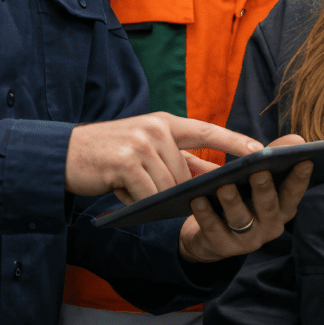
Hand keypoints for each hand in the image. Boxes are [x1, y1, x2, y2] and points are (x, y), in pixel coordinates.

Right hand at [66, 112, 261, 203]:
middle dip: (172, 190)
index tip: (262, 150)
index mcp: (166, 123)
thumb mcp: (146, 151)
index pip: (209, 131)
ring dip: (152, 196)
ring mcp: (142, 143)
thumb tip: (214, 179)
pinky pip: (149, 194)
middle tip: (143, 189)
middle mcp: (157, 128)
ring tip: (126, 187)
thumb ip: (178, 162)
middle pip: (185, 173)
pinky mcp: (127, 162)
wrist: (61, 155)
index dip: (237, 141)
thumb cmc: (108, 157)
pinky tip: (121, 194)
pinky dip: (139, 202)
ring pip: (168, 186)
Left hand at [179, 134, 314, 262]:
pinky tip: (198, 200)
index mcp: (282, 208)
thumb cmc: (242, 198)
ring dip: (233, 202)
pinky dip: (205, 214)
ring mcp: (246, 240)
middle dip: (264, 189)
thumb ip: (274, 158)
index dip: (300, 178)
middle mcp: (269, 226)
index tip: (304, 160)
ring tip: (224, 186)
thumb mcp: (259, 180)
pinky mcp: (222, 247)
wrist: (210, 237)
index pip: (294, 193)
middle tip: (259, 172)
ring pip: (240, 219)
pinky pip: (213, 229)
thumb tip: (297, 140)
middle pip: (268, 207)